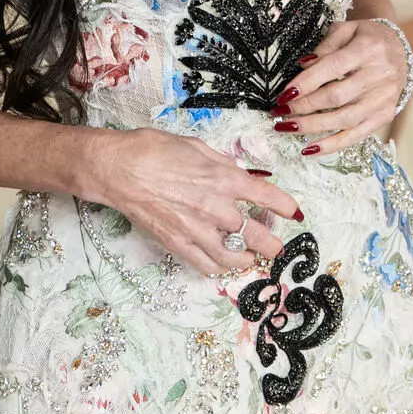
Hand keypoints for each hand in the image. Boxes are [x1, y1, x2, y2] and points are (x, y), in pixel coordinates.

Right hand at [81, 128, 302, 278]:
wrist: (118, 169)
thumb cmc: (153, 150)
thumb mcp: (196, 146)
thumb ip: (222, 163)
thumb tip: (238, 173)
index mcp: (224, 178)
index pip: (268, 197)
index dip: (286, 207)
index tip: (294, 213)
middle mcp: (216, 207)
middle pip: (257, 235)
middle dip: (272, 243)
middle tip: (276, 246)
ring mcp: (197, 229)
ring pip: (234, 256)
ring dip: (249, 259)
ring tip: (253, 258)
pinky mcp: (178, 244)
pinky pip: (206, 265)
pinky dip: (220, 267)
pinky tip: (224, 262)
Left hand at [271, 18, 406, 154]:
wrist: (400, 49)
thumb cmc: (367, 38)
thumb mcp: (346, 30)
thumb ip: (325, 46)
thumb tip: (302, 66)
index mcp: (368, 49)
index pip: (333, 68)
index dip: (307, 82)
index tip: (284, 94)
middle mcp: (380, 75)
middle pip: (337, 96)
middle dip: (305, 106)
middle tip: (280, 112)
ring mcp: (384, 98)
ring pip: (345, 119)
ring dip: (313, 127)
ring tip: (288, 128)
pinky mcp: (385, 115)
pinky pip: (357, 135)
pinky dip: (333, 145)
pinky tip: (311, 149)